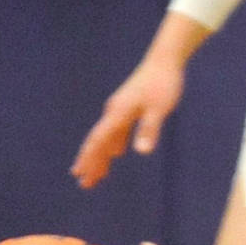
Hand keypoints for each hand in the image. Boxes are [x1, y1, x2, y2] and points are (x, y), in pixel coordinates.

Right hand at [72, 56, 184, 188]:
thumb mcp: (159, 108)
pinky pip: (117, 131)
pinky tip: (116, 154)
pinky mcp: (129, 107)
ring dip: (101, 157)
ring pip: (107, 138)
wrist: (164, 60)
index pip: (98, 140)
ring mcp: (120, 109)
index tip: (81, 174)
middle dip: (91, 163)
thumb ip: (149, 129)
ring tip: (97, 175)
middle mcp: (115, 112)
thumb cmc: (163, 84)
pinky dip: (114, 144)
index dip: (89, 158)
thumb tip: (141, 152)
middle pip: (98, 142)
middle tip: (84, 184)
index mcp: (119, 113)